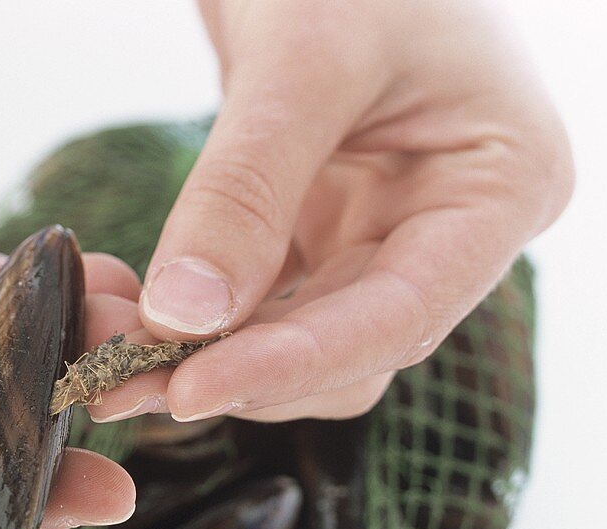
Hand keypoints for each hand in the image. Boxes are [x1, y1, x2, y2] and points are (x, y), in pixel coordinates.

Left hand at [88, 0, 572, 423]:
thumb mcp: (304, 59)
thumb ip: (247, 188)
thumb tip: (183, 314)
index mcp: (498, 186)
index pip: (398, 316)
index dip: (291, 366)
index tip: (190, 390)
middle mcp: (448, 231)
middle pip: (345, 348)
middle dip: (232, 370)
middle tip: (118, 379)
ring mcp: (383, 234)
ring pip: (297, 339)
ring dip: (203, 355)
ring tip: (108, 346)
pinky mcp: (321, 231)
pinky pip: (261, 301)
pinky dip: (196, 317)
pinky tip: (133, 312)